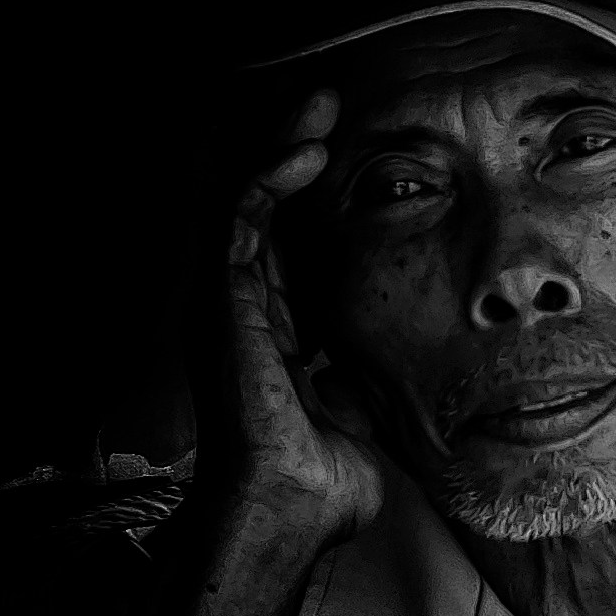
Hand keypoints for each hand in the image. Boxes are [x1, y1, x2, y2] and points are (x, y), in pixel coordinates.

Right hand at [223, 90, 382, 546]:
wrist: (291, 506)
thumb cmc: (326, 481)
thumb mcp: (360, 411)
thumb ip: (369, 383)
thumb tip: (394, 377)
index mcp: (271, 331)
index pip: (283, 242)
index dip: (307, 196)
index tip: (349, 156)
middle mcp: (239, 309)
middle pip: (256, 209)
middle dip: (288, 153)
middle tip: (327, 109)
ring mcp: (224, 303)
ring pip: (240, 200)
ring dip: (276, 147)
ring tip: (316, 108)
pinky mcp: (220, 301)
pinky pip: (235, 220)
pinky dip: (266, 179)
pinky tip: (303, 152)